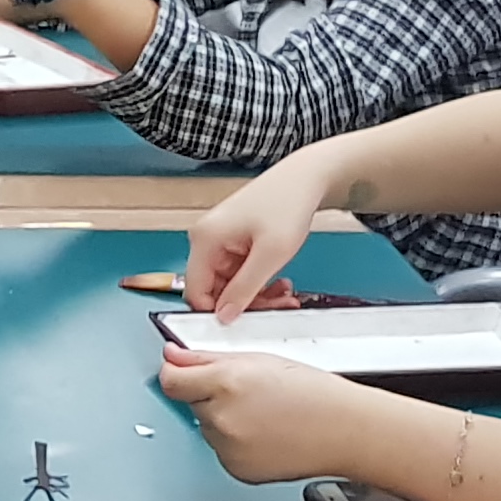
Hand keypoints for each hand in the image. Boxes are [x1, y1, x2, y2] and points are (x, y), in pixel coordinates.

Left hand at [157, 348, 383, 486]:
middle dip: (209, 394)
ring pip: (207, 427)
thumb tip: (173, 357)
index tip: (181, 369)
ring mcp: (227, 448)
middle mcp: (221, 418)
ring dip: (224, 418)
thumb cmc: (314, 393)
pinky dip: (236, 442)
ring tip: (264, 414)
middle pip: (192, 402)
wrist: (344, 431)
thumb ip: (208, 358)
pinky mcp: (236, 469)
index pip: (171, 380)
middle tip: (248, 391)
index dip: (176, 372)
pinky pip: (222, 450)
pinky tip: (265, 433)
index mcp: (225, 384)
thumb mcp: (260, 358)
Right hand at [185, 153, 330, 318]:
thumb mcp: (270, 255)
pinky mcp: (232, 241)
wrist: (305, 178)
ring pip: (229, 285)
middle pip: (213, 290)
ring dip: (256, 295)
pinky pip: (239, 273)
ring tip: (284, 294)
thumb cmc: (287, 204)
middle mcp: (206, 239)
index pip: (195, 292)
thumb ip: (244, 289)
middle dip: (245, 304)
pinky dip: (258, 282)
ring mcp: (219, 240)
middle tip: (277, 307)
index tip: (245, 322)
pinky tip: (279, 282)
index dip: (217, 313)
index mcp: (205, 239)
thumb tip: (223, 317)